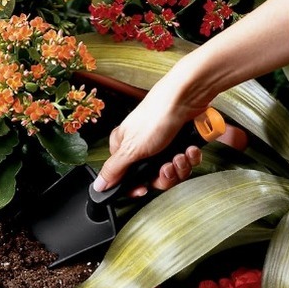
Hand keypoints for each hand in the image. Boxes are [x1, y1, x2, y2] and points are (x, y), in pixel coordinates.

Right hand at [92, 79, 202, 193]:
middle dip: (164, 175)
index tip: (145, 189)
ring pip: (171, 171)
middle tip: (166, 167)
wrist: (185, 99)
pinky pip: (185, 161)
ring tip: (179, 155)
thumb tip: (98, 185)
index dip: (137, 187)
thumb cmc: (156, 116)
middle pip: (152, 178)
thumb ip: (114, 170)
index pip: (127, 178)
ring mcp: (162, 146)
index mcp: (123, 147)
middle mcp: (141, 147)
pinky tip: (188, 149)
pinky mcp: (180, 143)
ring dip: (179, 167)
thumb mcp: (131, 149)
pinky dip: (189, 157)